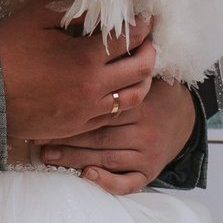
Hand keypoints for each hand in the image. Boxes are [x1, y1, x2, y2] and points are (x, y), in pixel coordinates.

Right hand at [0, 0, 156, 143]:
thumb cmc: (7, 51)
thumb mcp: (37, 17)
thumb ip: (73, 10)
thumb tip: (99, 5)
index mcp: (85, 58)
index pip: (130, 38)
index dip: (143, 25)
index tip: (146, 17)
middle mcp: (93, 87)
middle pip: (141, 69)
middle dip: (150, 50)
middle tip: (147, 40)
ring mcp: (87, 111)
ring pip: (134, 98)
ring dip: (143, 79)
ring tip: (139, 66)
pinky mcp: (78, 126)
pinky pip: (114, 116)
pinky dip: (123, 100)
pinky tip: (119, 89)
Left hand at [38, 76, 196, 196]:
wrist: (185, 116)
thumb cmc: (153, 90)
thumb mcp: (146, 73)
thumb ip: (123, 66)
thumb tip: (93, 39)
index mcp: (142, 104)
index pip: (103, 110)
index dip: (72, 112)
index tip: (46, 111)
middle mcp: (146, 131)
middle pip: (100, 136)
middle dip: (66, 138)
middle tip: (37, 137)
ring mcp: (148, 154)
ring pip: (107, 159)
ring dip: (75, 159)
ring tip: (48, 155)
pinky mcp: (150, 172)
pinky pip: (128, 183)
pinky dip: (108, 183)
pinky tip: (87, 177)